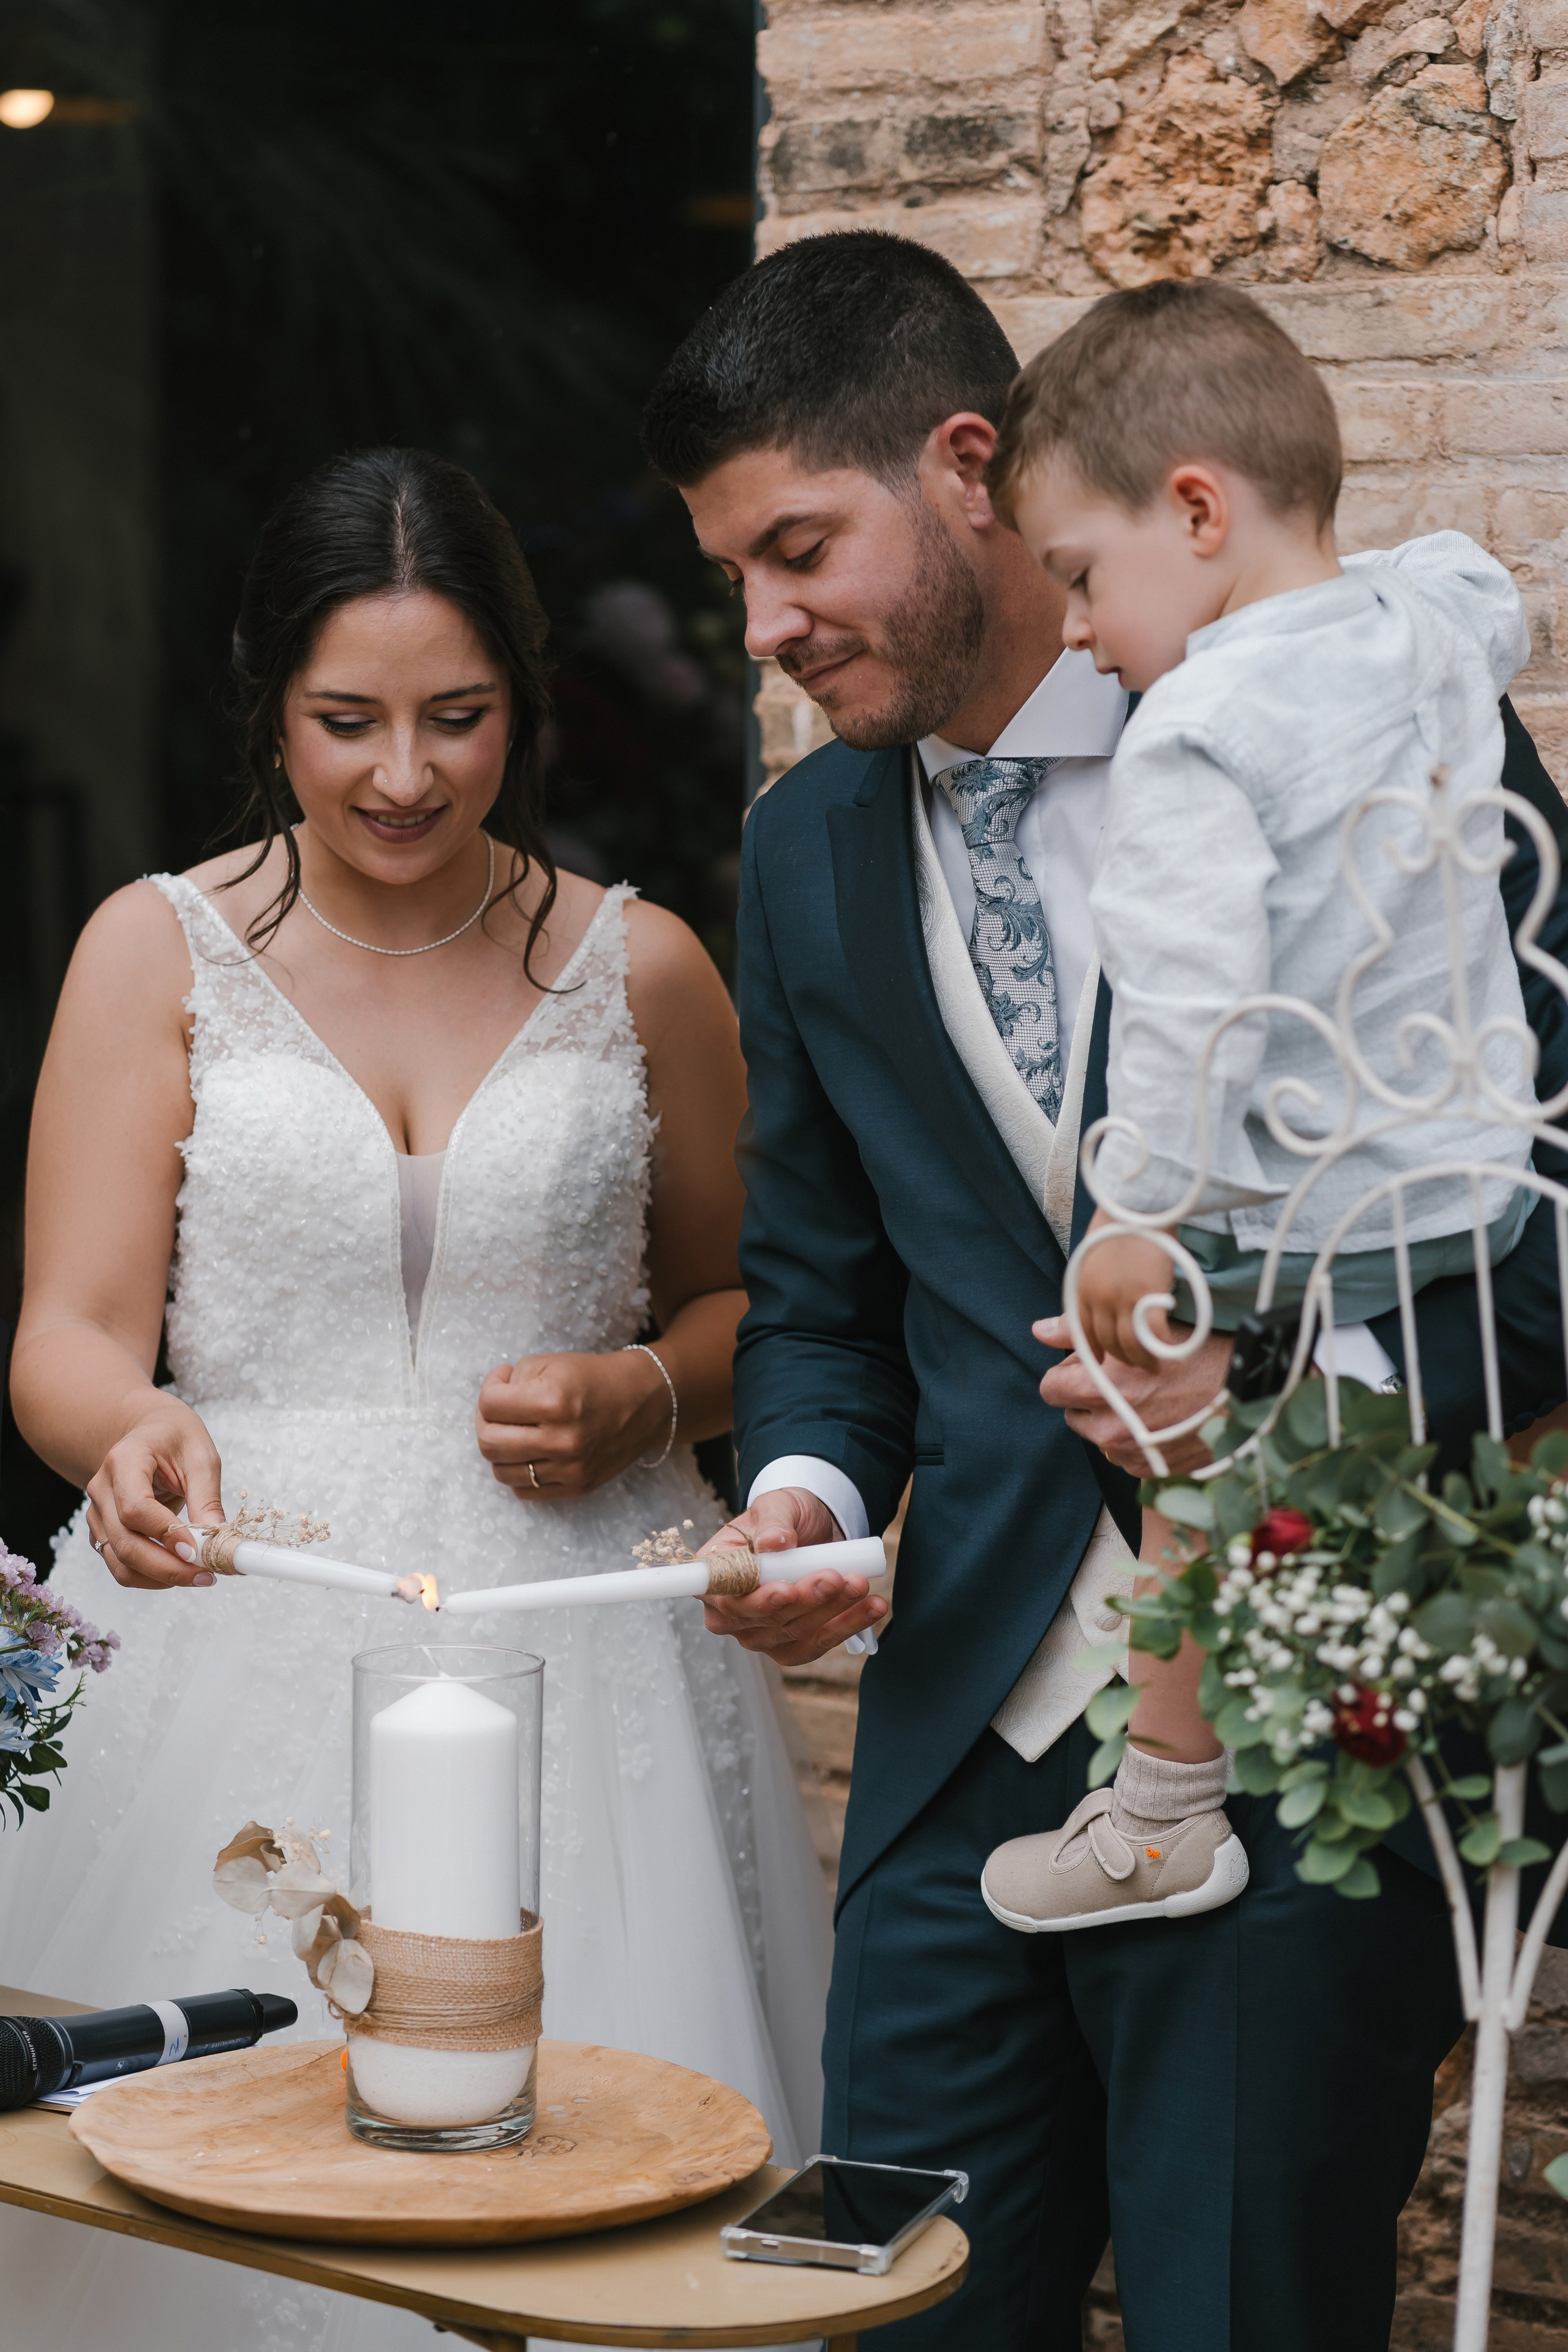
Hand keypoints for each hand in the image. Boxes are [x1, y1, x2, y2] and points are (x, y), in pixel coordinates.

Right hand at [84, 1399, 223, 1589]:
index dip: (166, 1534)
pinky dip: (150, 1576)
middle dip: (167, 1568)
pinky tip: (179, 1570)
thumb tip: (216, 1538)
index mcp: (123, 1460)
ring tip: (198, 1576)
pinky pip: (121, 1565)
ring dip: (159, 1578)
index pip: (135, 1508)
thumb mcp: (200, 1456)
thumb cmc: (174, 1438)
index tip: (198, 1550)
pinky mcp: (104, 1532)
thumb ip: (206, 1497)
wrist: (148, 1432)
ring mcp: (98, 1513)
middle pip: (125, 1542)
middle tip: (207, 1575)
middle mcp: (102, 1489)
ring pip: (120, 1562)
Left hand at [476, 1349, 673, 1499]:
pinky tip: (529, 1451)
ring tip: (514, 1431)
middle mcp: (561, 1440)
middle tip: (499, 1409)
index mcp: (553, 1402)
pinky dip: (518, 1471)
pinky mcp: (578, 1486)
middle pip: (488, 1443)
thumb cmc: (595, 1377)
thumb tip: (489, 1404)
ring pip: (502, 1472)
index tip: (503, 1380)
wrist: (646, 1399)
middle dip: (486, 1422)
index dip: (490, 1387)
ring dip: (500, 1449)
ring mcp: (570, 1468)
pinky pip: (526, 1491)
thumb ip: (513, 1381)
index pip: (490, 1404)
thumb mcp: (551, 1363)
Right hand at [697, 1488, 886, 1665]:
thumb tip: (774, 1542)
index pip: (729, 1599)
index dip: (756, 1601)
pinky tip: (873, 1606)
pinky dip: (849, 1625)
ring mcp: (760, 1634)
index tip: (786, 1591)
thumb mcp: (776, 1505)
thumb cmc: (781, 1518)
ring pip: (797, 1633)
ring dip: (833, 1611)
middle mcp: (731, 1614)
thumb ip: (773, 1522)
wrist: (809, 1530)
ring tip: (860, 1584)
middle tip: (837, 1576)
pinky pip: (819, 1643)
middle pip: (767, 1620)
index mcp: (716, 1579)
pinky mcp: (791, 1645)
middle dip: (807, 1599)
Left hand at [1035, 1314, 1230, 1477]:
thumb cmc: (1200, 1349)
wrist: (1254, 1389)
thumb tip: (1038, 1331)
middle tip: (1122, 1379)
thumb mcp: (1137, 1328)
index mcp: (1098, 1390)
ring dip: (1112, 1420)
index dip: (1068, 1373)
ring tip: (1148, 1398)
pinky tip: (1162, 1419)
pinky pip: (1126, 1457)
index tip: (1089, 1366)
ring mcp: (1132, 1454)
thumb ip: (1079, 1331)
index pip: (1050, 1388)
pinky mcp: (1153, 1471)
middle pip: (1074, 1414)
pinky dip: (1136, 1441)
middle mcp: (1110, 1428)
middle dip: (1088, 1397)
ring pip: (1100, 1437)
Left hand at [1073, 1220, 1179, 1372]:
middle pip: (1107, 1341)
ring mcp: (1122, 1298)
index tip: (1101, 1361)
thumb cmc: (1117, 1226)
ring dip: (1140, 1359)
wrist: (1137, 1206)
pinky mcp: (1147, 1295)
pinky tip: (1166, 1351)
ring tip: (1152, 1365)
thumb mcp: (1089, 1259)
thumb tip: (1052, 1326)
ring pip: (1128, 1344)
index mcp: (1080, 1288)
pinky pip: (1152, 1335)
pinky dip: (1159, 1347)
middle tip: (1135, 1364)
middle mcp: (1097, 1298)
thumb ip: (1084, 1291)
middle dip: (1120, 1358)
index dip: (1092, 1350)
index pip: (1082, 1331)